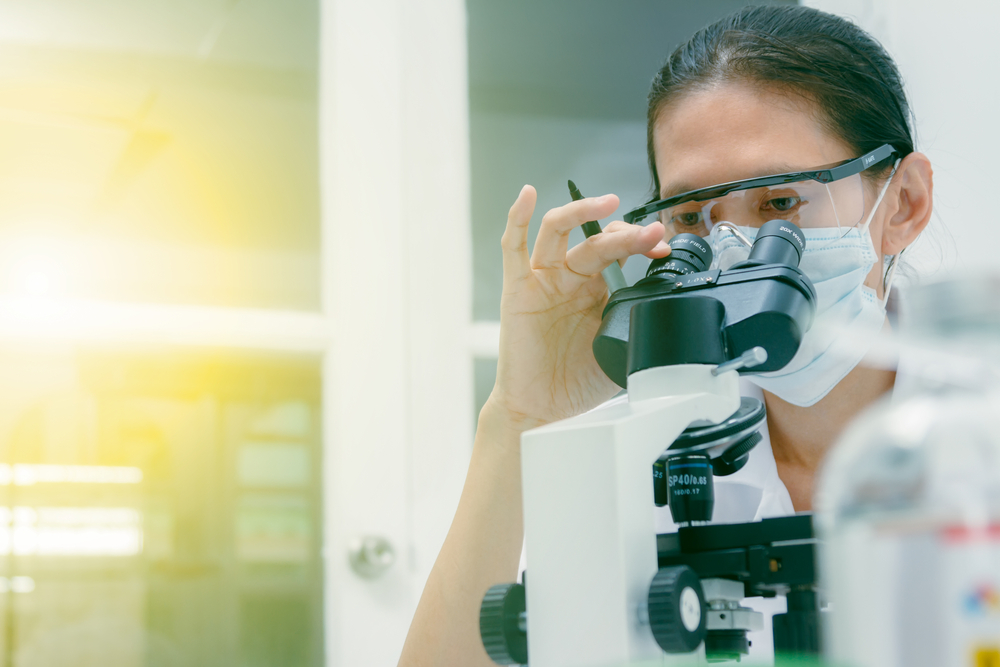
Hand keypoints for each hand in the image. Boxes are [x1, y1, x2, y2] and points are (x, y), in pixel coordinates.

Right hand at [485, 185, 668, 429]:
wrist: (543, 408)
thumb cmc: (577, 383)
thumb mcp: (622, 350)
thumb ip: (640, 327)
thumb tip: (672, 320)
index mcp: (597, 289)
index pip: (621, 251)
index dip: (642, 243)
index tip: (662, 246)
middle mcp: (570, 278)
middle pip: (597, 240)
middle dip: (626, 234)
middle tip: (649, 234)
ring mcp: (543, 280)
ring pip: (558, 231)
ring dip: (582, 212)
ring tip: (606, 203)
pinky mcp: (518, 289)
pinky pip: (513, 247)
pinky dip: (518, 217)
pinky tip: (527, 195)